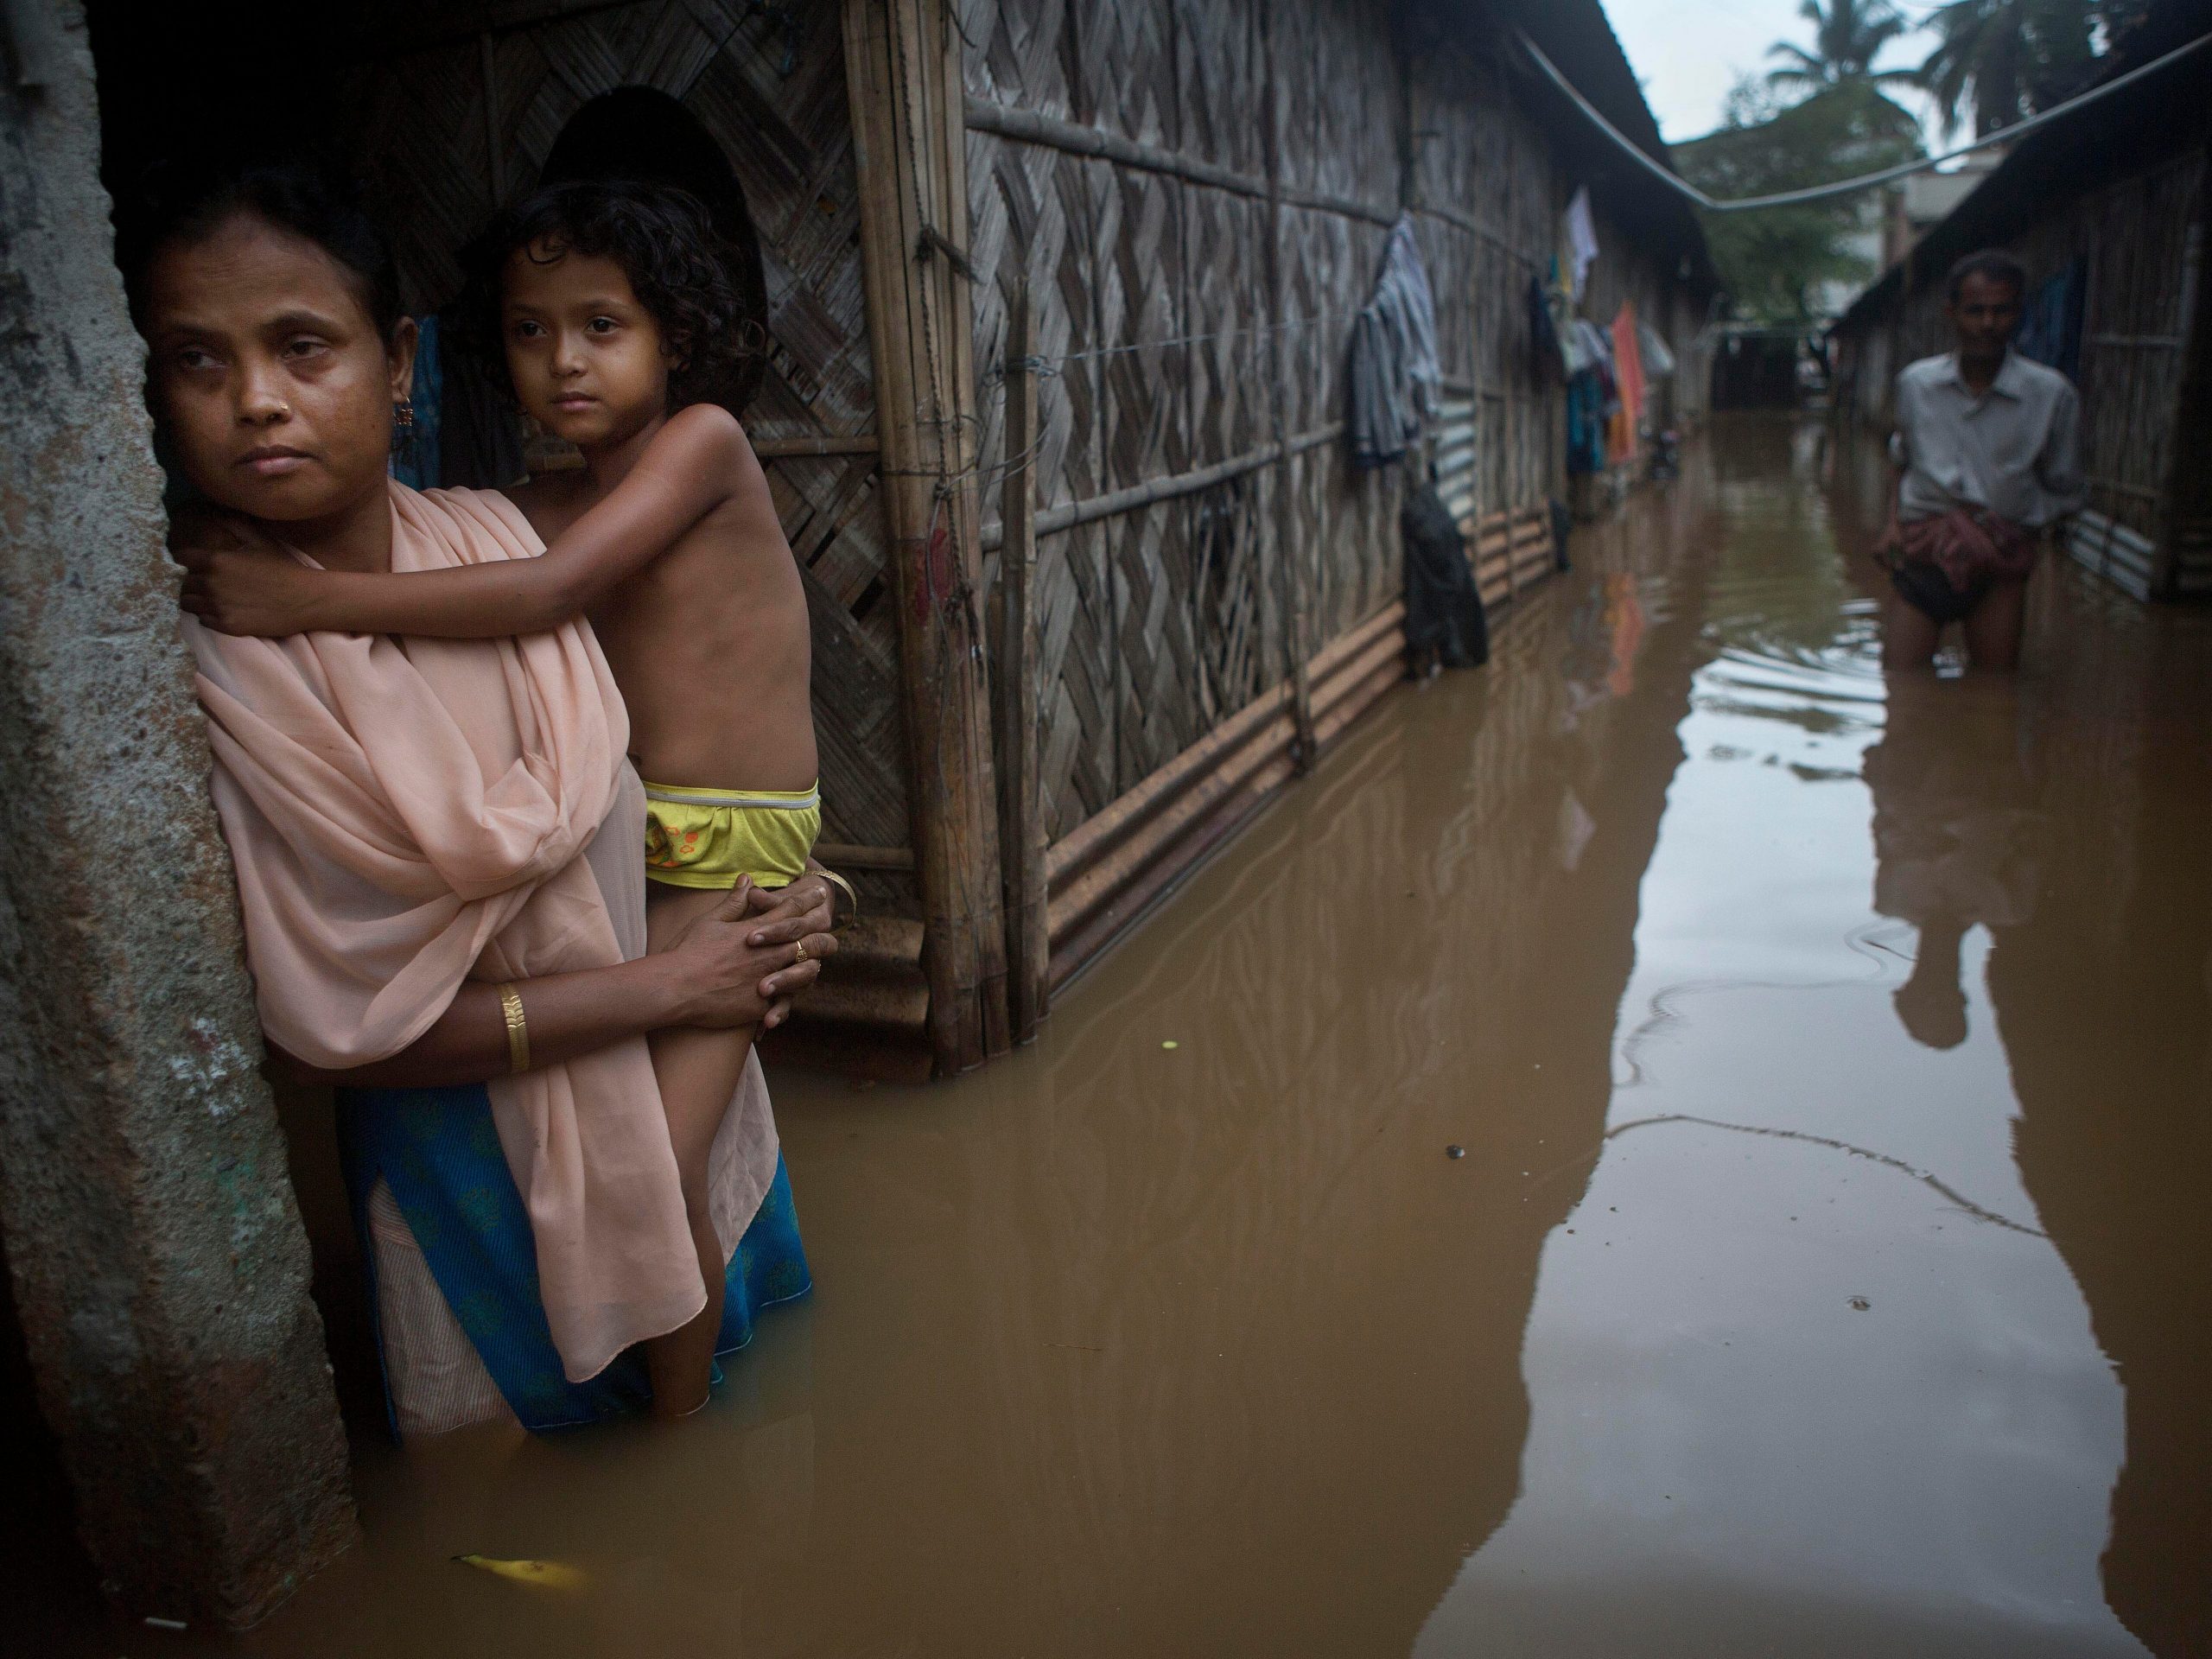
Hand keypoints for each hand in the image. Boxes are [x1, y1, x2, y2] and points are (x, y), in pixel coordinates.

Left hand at [173, 514, 324, 635]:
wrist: (307, 599)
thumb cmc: (284, 567)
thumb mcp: (259, 541)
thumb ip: (234, 525)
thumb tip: (217, 511)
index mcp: (216, 560)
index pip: (180, 559)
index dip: (185, 561)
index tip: (192, 564)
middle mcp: (211, 583)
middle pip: (182, 583)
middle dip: (190, 582)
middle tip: (205, 584)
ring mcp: (218, 606)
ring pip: (188, 604)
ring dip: (196, 600)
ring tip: (210, 599)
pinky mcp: (226, 626)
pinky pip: (203, 621)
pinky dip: (209, 616)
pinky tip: (223, 611)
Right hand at [662, 878, 835, 1030]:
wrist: (676, 988)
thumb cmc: (688, 952)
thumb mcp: (710, 921)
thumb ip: (734, 902)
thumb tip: (748, 878)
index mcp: (758, 931)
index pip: (792, 910)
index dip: (809, 899)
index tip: (820, 892)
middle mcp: (770, 954)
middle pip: (810, 940)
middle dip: (822, 931)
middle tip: (827, 925)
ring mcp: (769, 981)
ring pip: (807, 972)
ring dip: (813, 964)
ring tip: (818, 960)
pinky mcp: (762, 1006)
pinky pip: (785, 1003)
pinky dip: (788, 999)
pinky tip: (792, 996)